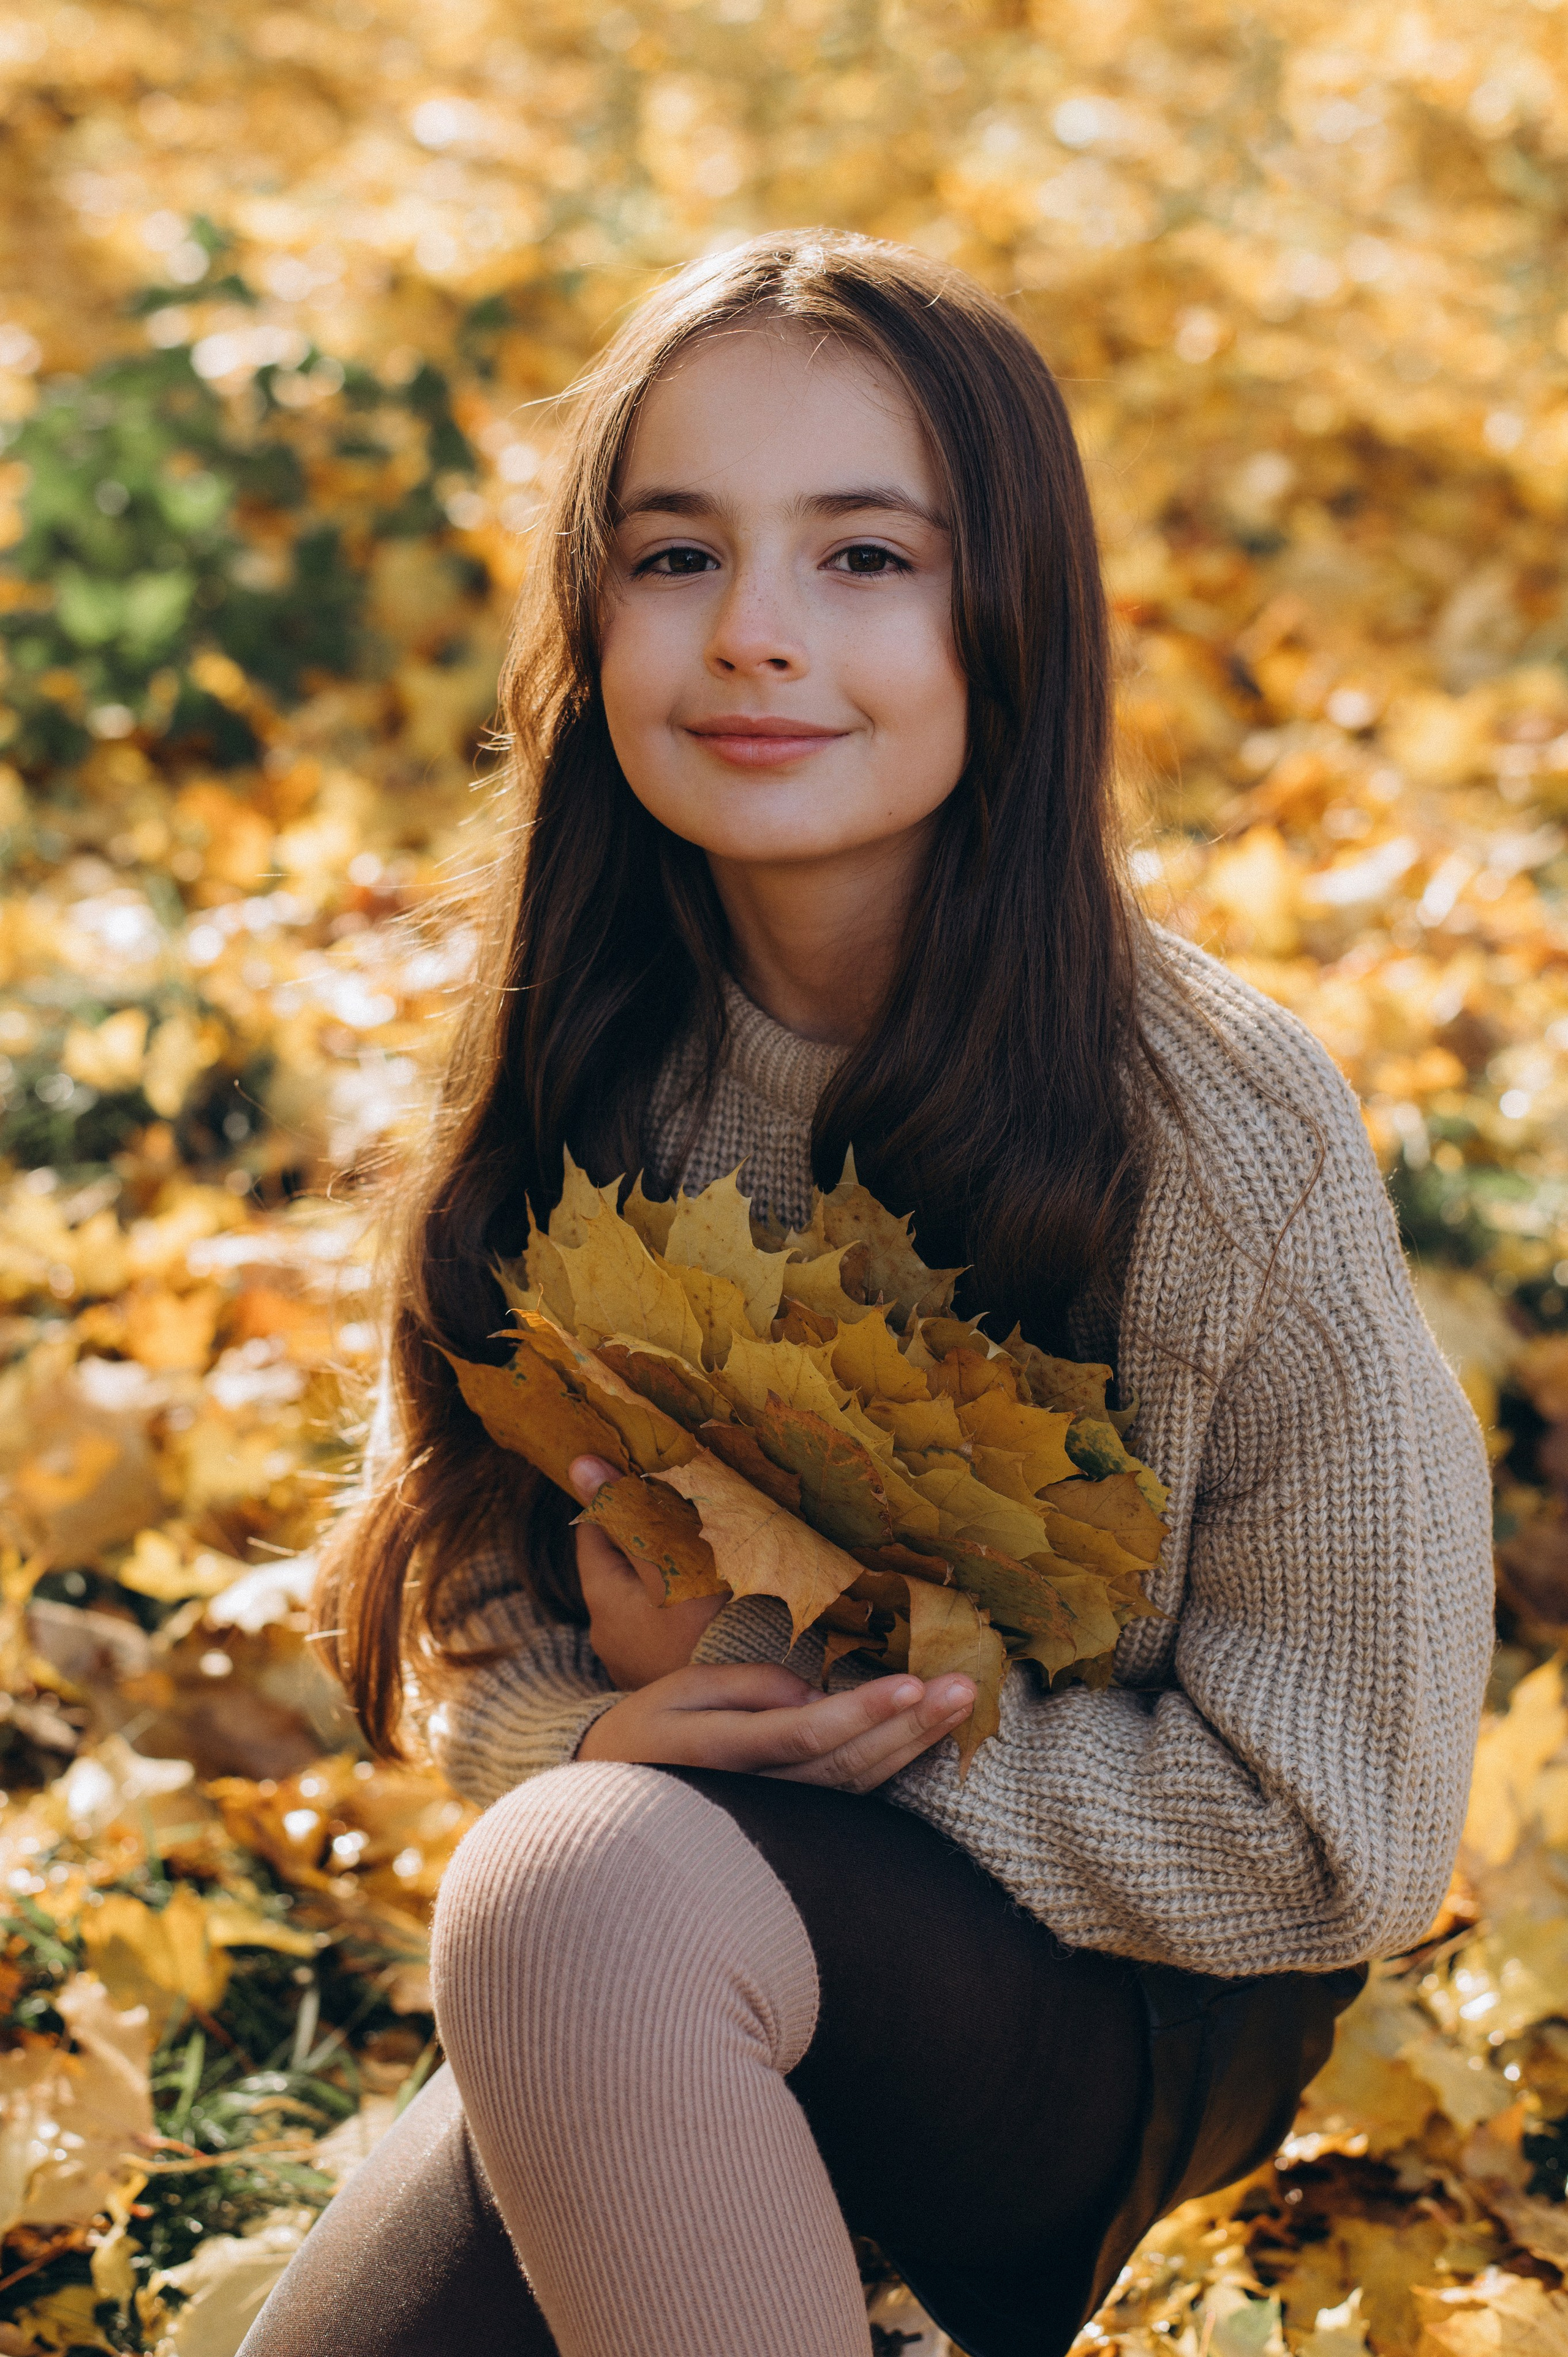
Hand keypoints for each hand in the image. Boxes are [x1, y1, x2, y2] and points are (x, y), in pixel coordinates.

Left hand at [571, 1456, 726, 1689]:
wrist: (746, 1715)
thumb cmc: (711, 1631)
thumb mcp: (671, 1561)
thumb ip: (628, 1514)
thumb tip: (580, 1463)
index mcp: (603, 1601)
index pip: (593, 1531)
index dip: (614, 1499)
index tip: (643, 1474)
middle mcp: (609, 1634)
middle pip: (621, 1563)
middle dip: (647, 1533)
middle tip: (685, 1506)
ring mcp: (637, 1661)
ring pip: (647, 1594)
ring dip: (668, 1571)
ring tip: (707, 1550)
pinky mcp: (666, 1675)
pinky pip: (666, 1625)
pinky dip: (682, 1605)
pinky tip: (716, 1599)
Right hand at [577, 1660, 977, 1794]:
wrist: (613, 1814)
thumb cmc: (646, 1734)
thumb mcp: (676, 1691)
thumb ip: (741, 1687)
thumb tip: (809, 1693)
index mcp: (717, 1755)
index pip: (802, 1736)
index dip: (860, 1713)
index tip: (912, 1684)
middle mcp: (756, 1799)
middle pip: (845, 1765)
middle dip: (910, 1727)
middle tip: (966, 1686)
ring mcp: (779, 1824)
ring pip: (857, 1788)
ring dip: (915, 1746)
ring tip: (963, 1705)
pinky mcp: (796, 1831)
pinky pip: (853, 1800)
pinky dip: (896, 1769)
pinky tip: (931, 1739)